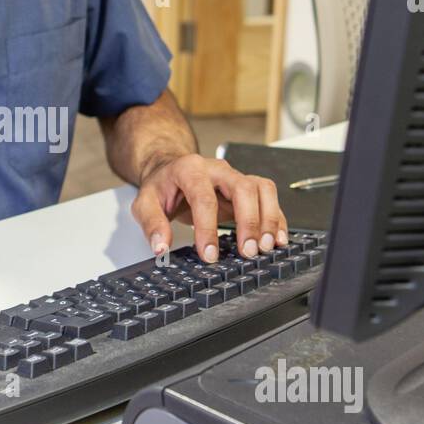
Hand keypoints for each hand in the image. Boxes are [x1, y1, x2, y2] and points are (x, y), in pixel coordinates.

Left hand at [131, 152, 288, 262]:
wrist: (170, 170)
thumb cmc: (161, 186)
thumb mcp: (145, 202)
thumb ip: (152, 224)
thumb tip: (161, 247)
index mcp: (190, 169)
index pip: (203, 197)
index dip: (208, 228)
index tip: (209, 254)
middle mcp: (217, 169)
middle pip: (242, 188)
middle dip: (249, 222)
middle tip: (247, 251)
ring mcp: (234, 177)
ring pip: (261, 189)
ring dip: (268, 219)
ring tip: (266, 247)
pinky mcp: (246, 188)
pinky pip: (268, 197)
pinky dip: (277, 218)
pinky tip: (278, 239)